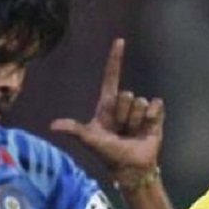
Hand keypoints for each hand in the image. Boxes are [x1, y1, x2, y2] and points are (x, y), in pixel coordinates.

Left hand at [50, 38, 163, 173]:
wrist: (130, 168)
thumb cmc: (108, 154)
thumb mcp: (90, 140)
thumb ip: (75, 130)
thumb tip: (53, 126)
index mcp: (107, 104)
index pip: (111, 76)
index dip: (115, 59)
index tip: (119, 41)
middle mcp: (123, 104)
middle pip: (126, 94)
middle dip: (123, 114)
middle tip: (120, 131)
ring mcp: (139, 110)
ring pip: (140, 101)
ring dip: (136, 120)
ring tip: (132, 134)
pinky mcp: (154, 115)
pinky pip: (155, 104)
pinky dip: (151, 117)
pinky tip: (146, 128)